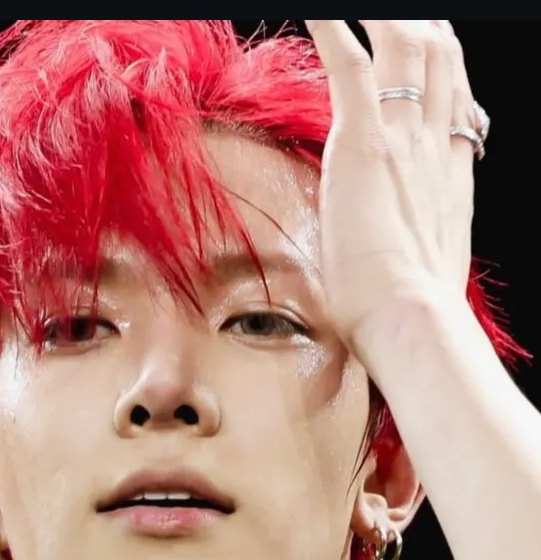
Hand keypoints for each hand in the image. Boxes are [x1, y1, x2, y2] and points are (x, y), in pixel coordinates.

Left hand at [305, 20, 479, 351]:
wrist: (411, 318)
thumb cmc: (410, 310)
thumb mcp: (426, 265)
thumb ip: (417, 240)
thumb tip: (401, 246)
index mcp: (449, 175)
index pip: (452, 102)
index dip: (441, 71)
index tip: (427, 55)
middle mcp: (434, 146)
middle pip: (438, 60)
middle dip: (418, 27)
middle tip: (395, 15)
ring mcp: (404, 140)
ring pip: (405, 48)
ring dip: (385, 17)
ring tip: (365, 9)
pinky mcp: (363, 143)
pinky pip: (351, 65)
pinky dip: (334, 28)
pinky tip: (316, 10)